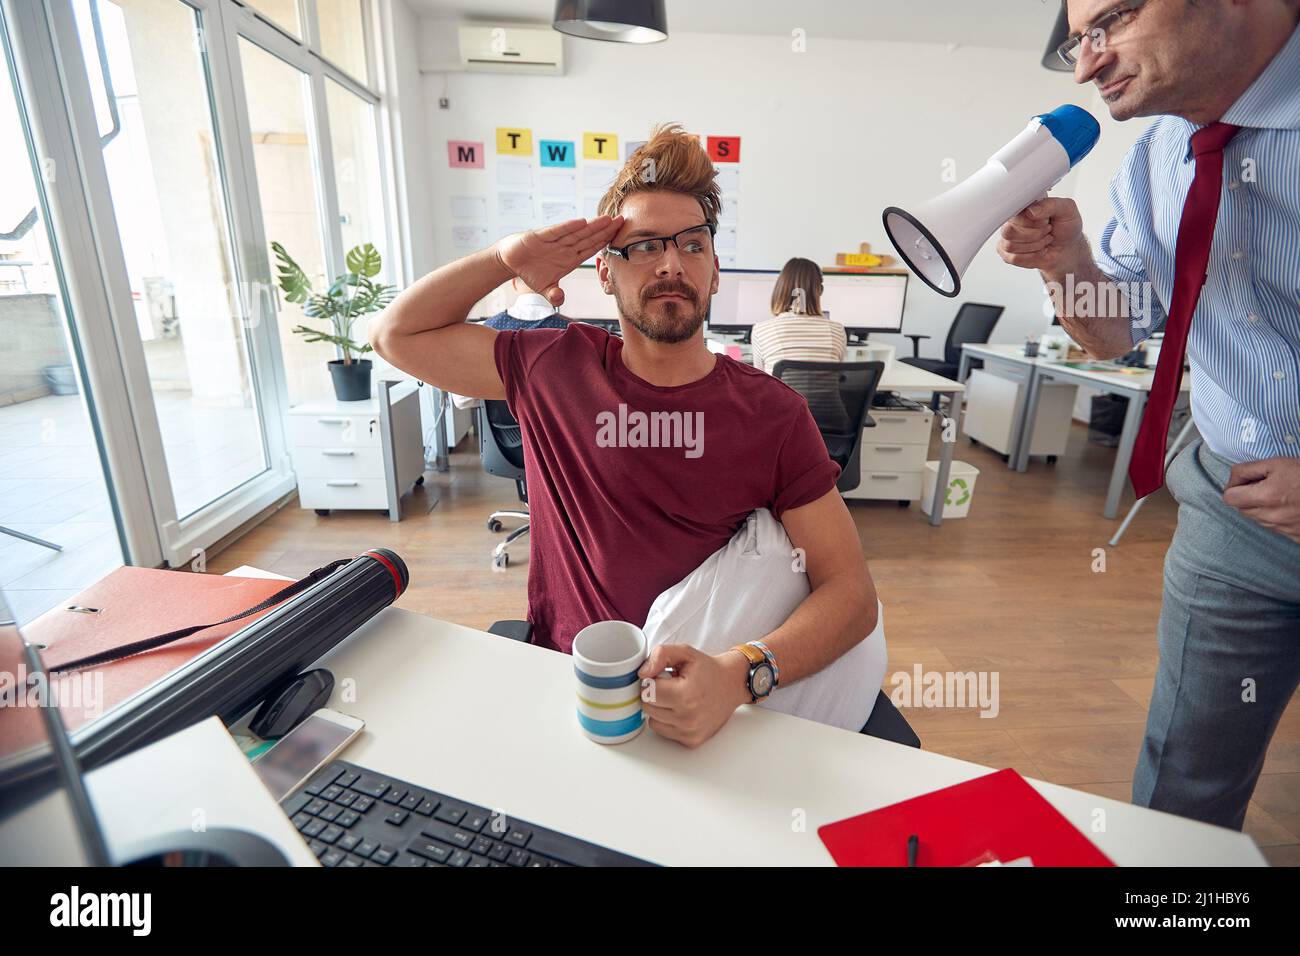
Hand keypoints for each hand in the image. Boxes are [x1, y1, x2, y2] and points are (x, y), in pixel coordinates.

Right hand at [494, 215, 623, 306]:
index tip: (620, 236)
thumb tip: (559, 300)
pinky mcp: (540, 236)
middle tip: (622, 220)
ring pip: (577, 233)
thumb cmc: (530, 271)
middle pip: (589, 238)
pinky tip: (581, 222)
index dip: (605, 242)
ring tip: (608, 219)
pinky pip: (557, 231)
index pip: (591, 249)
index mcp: (570, 259)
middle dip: (605, 230)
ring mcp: (554, 241)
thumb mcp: (544, 288)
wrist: (510, 259)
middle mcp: (565, 248)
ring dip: (592, 226)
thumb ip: (553, 294)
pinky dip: (568, 227)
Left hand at [638, 645, 748, 748]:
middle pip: (647, 706)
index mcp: (685, 694)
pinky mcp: (691, 741)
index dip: (652, 680)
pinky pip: (663, 731)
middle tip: (671, 686)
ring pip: (652, 720)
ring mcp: (690, 732)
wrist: (732, 685)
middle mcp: (688, 717)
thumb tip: (642, 674)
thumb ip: (660, 655)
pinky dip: (667, 721)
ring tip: (677, 698)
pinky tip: (680, 710)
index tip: (663, 676)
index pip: (647, 690)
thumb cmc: (708, 670)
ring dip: (660, 709)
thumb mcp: (685, 652)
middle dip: (654, 694)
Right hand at [996, 197, 1086, 275]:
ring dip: (1035, 246)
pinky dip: (1031, 257)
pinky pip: (1014, 258)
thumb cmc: (1066, 227)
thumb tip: (1031, 211)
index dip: (1032, 221)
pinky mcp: (1008, 254)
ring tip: (1044, 240)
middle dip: (1035, 234)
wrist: (1068, 248)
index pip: (1015, 213)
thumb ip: (1050, 205)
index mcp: (1024, 206)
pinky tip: (1039, 250)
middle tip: (1047, 230)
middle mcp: (1013, 221)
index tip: (1046, 220)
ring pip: (1011, 246)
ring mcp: (1008, 238)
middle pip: (1009, 231)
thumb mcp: (1067, 210)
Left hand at [1222, 457, 1299, 543]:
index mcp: (1265, 497)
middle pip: (1241, 509)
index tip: (1244, 481)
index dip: (1234, 486)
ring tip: (1280, 494)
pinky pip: (1275, 528)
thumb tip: (1233, 478)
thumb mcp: (1278, 463)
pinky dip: (1277, 518)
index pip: (1229, 498)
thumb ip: (1248, 470)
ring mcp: (1284, 529)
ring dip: (1261, 508)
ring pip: (1258, 519)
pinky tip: (1290, 507)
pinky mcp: (1295, 536)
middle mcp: (1272, 516)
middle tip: (1264, 485)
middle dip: (1246, 497)